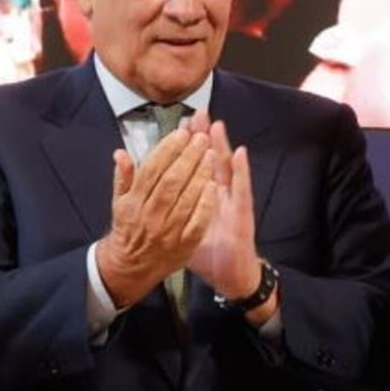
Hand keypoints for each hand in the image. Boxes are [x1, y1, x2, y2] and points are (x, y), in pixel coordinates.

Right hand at [96, 127, 217, 307]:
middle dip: (188, 156)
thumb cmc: (128, 228)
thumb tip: (121, 152)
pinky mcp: (184, 245)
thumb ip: (123, 177)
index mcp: (133, 202)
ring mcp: (168, 231)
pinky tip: (214, 185)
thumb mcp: (119, 202)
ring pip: (186, 198)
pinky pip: (197, 221)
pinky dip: (206, 203)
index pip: (152, 169)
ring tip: (210, 154)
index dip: (168, 149)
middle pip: (171, 180)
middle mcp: (149, 215)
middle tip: (200, 138)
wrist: (131, 267)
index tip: (181, 133)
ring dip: (200, 174)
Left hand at [185, 112, 260, 302]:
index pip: (191, 168)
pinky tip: (240, 153)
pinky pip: (242, 191)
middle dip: (201, 138)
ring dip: (221, 146)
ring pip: (226, 169)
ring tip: (215, 124)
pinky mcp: (243, 214)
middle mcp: (218, 196)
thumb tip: (146, 197)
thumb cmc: (207, 255)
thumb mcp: (180, 231)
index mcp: (201, 199)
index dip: (184, 149)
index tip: (176, 127)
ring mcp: (232, 203)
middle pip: (208, 161)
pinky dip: (241, 171)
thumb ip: (166, 212)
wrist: (231, 277)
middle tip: (195, 114)